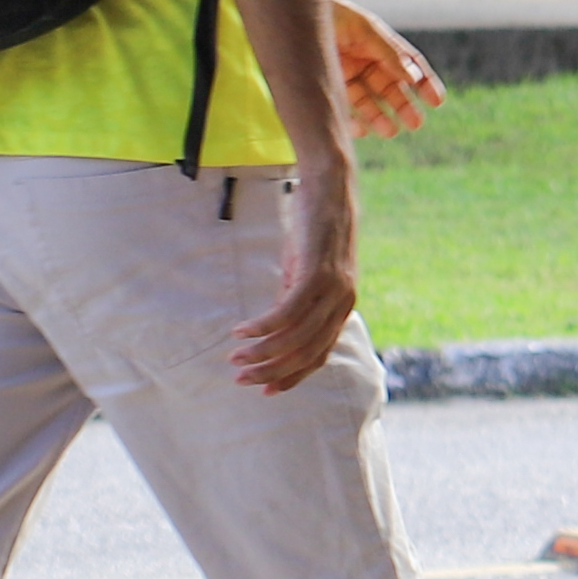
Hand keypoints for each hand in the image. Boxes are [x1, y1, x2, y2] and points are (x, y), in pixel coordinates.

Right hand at [222, 158, 365, 392]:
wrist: (330, 187)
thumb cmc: (314, 229)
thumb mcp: (305, 271)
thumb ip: (294, 298)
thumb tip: (275, 326)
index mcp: (342, 306)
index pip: (319, 355)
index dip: (292, 377)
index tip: (266, 391)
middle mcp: (343, 302)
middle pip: (306, 352)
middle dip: (271, 371)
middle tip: (241, 378)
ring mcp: (333, 289)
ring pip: (295, 337)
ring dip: (261, 353)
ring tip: (235, 358)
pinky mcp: (316, 273)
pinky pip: (286, 312)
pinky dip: (262, 326)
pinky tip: (241, 331)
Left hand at [332, 0, 444, 138]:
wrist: (290, 14)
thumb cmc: (330, 14)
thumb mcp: (364, 29)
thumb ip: (388, 52)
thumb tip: (413, 77)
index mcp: (379, 44)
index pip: (408, 66)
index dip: (425, 84)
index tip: (437, 102)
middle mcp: (364, 61)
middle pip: (390, 88)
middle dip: (404, 106)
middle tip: (416, 123)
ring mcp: (344, 74)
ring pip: (367, 101)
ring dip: (380, 117)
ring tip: (391, 132)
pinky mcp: (324, 85)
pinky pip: (341, 107)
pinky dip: (350, 120)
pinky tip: (361, 131)